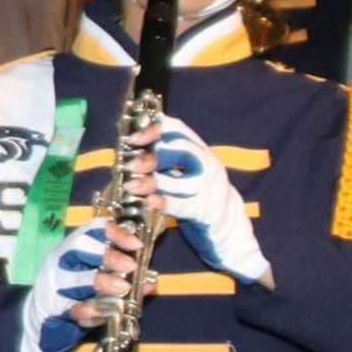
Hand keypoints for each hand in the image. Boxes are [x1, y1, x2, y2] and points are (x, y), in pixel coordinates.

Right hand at [17, 220, 139, 351]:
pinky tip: (103, 313)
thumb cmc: (74, 293)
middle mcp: (61, 261)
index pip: (92, 230)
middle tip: (130, 267)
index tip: (136, 245)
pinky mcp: (54, 307)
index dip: (116, 233)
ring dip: (101, 282)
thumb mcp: (95, 278)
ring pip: (75, 279)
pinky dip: (90, 311)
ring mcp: (55, 283)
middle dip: (107, 255)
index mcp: (74, 248)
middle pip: (79, 247)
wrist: (41, 318)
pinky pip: (72, 308)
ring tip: (123, 290)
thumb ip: (121, 277)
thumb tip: (151, 281)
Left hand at [126, 114, 269, 284]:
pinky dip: (164, 204)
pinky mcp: (206, 210)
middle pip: (181, 153)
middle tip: (129, 165)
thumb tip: (125, 152)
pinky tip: (149, 202)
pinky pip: (183, 205)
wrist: (226, 222)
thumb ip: (160, 159)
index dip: (154, 129)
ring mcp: (209, 188)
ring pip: (180, 182)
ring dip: (152, 183)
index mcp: (199, 149)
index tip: (132, 138)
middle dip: (152, 157)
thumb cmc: (194, 191)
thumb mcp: (182, 169)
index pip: (177, 129)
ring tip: (130, 186)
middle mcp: (207, 164)